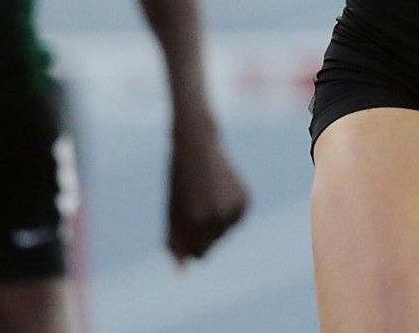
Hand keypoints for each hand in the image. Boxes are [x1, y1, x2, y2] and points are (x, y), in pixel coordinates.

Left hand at [166, 126, 249, 263]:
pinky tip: (219, 190)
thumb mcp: (172, 212)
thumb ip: (175, 243)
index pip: (199, 254)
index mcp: (195, 221)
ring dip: (215, 221)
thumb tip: (183, 272)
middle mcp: (217, 217)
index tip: (186, 226)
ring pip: (225, 232)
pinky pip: (235, 219)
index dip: (191, 243)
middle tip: (194, 204)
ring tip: (206, 195)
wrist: (197, 145)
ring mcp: (234, 208)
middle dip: (202, 232)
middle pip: (213, 245)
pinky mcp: (245, 199)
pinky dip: (228, 211)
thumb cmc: (179, 181)